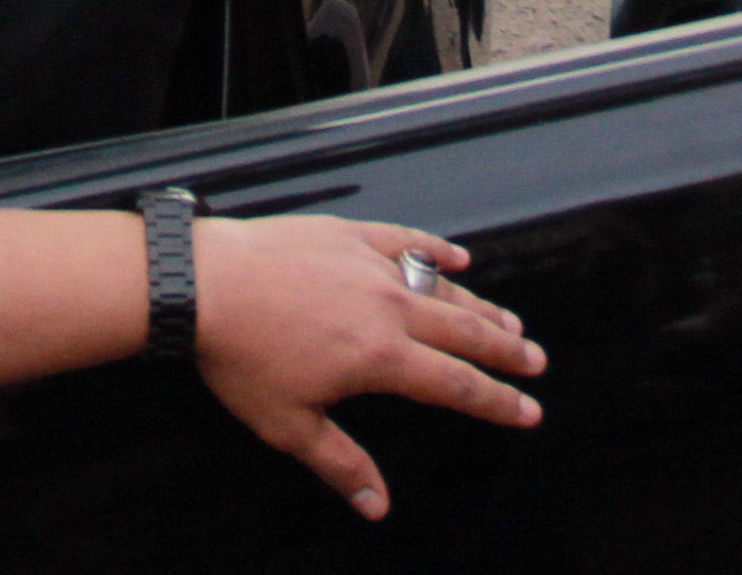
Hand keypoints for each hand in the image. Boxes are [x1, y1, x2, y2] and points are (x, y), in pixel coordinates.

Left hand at [191, 215, 544, 520]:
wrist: (205, 283)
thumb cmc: (240, 355)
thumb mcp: (289, 425)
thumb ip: (340, 463)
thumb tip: (376, 506)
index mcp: (380, 358)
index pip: (456, 385)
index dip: (497, 402)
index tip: (529, 411)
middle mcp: (389, 307)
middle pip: (464, 331)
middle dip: (505, 351)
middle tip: (536, 361)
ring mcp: (371, 265)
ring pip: (443, 286)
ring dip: (480, 305)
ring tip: (508, 321)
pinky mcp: (348, 235)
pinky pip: (405, 240)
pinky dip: (435, 249)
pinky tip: (458, 256)